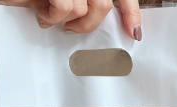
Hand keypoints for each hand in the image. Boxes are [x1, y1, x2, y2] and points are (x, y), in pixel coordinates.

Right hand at [0, 0, 141, 39]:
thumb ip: (84, 6)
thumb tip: (111, 29)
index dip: (130, 12)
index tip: (134, 33)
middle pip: (103, 3)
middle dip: (90, 23)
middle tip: (71, 28)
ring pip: (87, 7)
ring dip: (68, 19)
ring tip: (49, 16)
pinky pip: (66, 6)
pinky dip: (53, 15)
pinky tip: (41, 12)